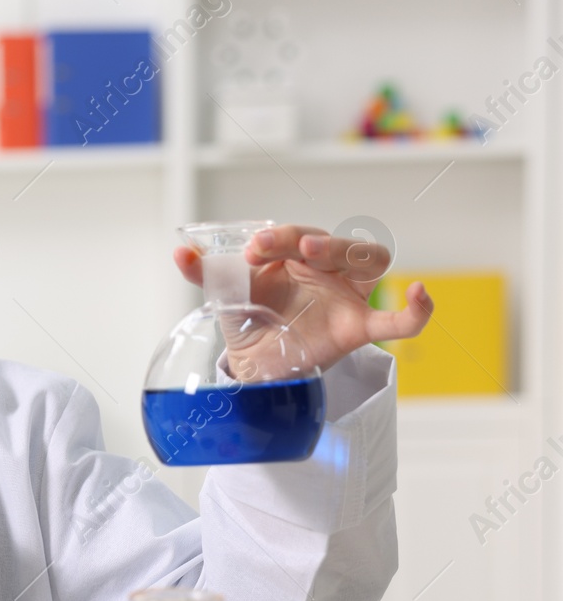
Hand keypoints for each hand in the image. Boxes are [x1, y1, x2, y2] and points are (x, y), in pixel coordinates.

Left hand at [172, 224, 432, 373]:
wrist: (254, 365)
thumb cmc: (249, 319)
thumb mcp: (226, 295)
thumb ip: (207, 273)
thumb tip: (179, 251)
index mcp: (297, 257)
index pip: (297, 235)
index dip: (278, 238)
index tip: (250, 253)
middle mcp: (327, 270)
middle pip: (334, 241)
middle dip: (304, 238)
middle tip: (270, 247)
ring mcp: (347, 297)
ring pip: (370, 260)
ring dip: (345, 251)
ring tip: (314, 253)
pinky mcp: (358, 329)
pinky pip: (398, 321)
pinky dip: (416, 310)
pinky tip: (421, 294)